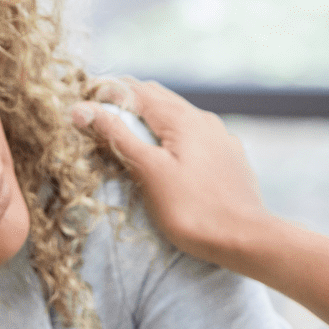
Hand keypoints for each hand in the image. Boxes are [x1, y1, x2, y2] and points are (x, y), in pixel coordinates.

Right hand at [70, 80, 281, 272]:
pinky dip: (172, 136)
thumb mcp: (148, 171)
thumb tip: (82, 108)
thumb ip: (117, 136)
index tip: (82, 104)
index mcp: (182, 118)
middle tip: (100, 116)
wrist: (246, 239)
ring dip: (150, 119)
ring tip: (129, 135)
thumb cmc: (193, 210)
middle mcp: (204, 119)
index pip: (135, 90)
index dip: (106, 93)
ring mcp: (220, 138)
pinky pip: (195, 136)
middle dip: (127, 101)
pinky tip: (167, 154)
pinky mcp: (229, 157)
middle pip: (158, 98)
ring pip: (178, 117)